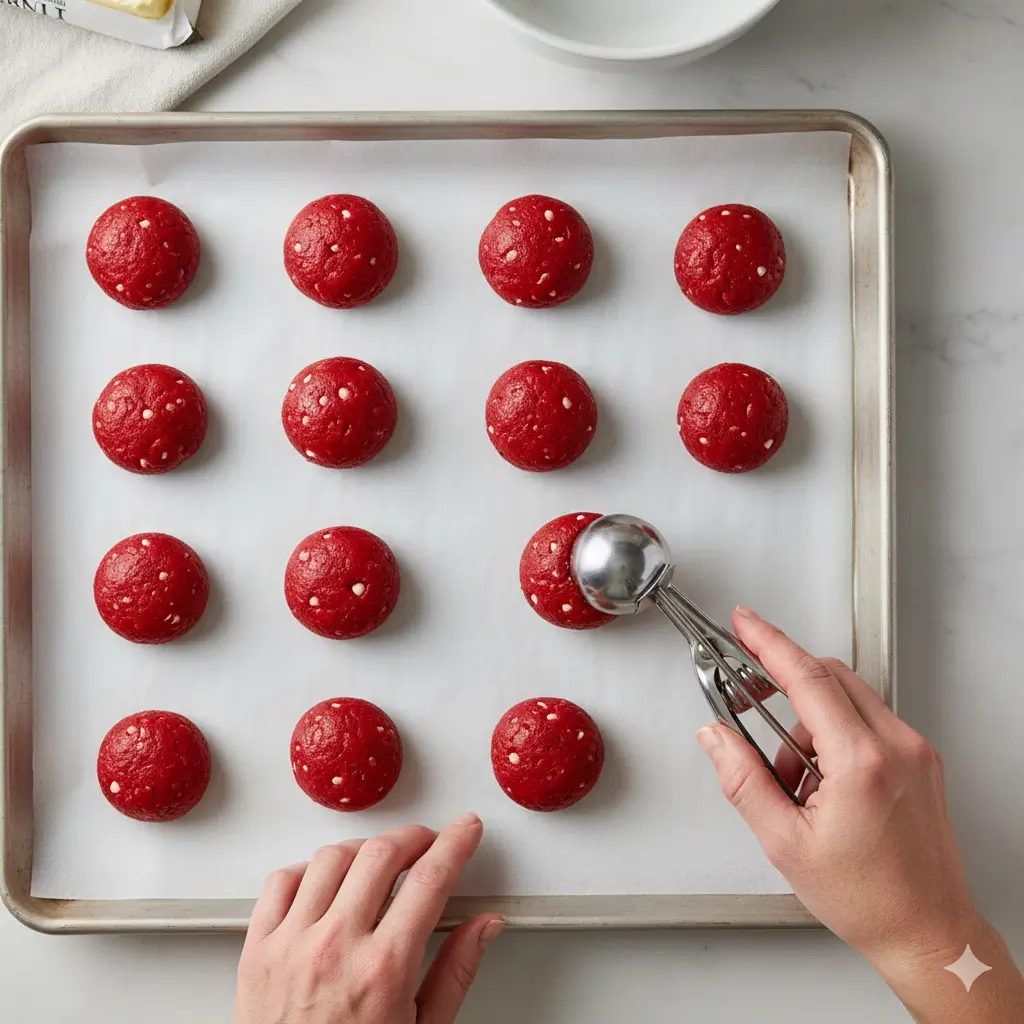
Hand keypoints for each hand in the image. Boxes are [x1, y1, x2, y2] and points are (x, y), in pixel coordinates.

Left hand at [234, 814, 503, 1023]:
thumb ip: (456, 971)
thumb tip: (484, 926)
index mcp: (383, 970)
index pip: (430, 879)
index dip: (455, 843)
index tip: (466, 829)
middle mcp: (335, 948)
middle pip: (381, 854)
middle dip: (413, 837)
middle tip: (428, 843)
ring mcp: (291, 945)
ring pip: (331, 858)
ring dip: (363, 849)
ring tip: (380, 861)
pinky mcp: (257, 950)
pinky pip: (280, 881)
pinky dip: (307, 869)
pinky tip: (326, 880)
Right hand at [697, 608, 1023, 1022]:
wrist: (929, 932)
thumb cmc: (870, 899)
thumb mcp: (784, 843)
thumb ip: (742, 779)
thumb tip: (716, 737)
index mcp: (861, 762)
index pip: (806, 678)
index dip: (768, 642)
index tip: (745, 623)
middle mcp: (896, 747)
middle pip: (828, 675)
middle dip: (783, 679)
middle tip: (748, 696)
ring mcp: (915, 752)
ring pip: (848, 697)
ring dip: (808, 718)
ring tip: (793, 777)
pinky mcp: (922, 762)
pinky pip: (868, 721)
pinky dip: (835, 734)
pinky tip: (821, 780)